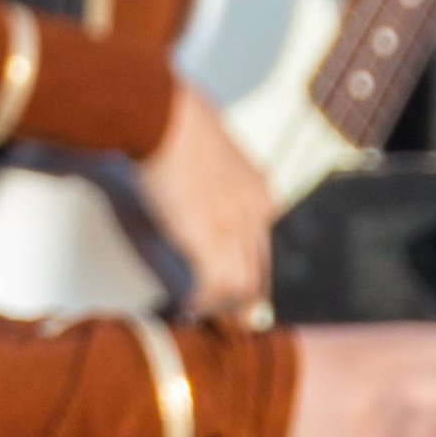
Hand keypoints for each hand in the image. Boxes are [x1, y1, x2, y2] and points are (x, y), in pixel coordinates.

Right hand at [139, 83, 274, 314]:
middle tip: (235, 320)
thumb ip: (217, 174)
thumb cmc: (177, 121)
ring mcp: (235, 227)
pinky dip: (202, 302)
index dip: (261, 275)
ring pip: (244, 286)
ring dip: (223, 305)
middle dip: (249, 302)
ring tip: (203, 311)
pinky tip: (187, 305)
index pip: (273, 247)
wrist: (163, 116)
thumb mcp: (213, 150)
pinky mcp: (209, 239)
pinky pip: (215, 287)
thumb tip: (202, 187)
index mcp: (261, 190)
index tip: (249, 292)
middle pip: (264, 273)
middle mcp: (256, 212)